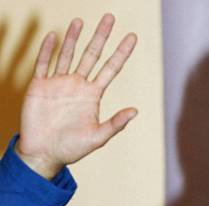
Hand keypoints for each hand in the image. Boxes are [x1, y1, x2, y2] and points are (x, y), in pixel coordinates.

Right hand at [15, 14, 137, 178]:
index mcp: (92, 96)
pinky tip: (54, 36)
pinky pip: (44, 64)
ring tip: (80, 21)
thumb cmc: (71, 149)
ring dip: (73, 38)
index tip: (132, 37)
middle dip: (100, 37)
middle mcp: (77, 86)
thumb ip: (115, 124)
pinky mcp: (40, 86)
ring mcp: (58, 84)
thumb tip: (136, 111)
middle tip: (110, 17)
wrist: (44, 154)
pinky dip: (48, 50)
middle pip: (91, 55)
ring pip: (67, 55)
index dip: (121, 53)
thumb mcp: (97, 138)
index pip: (110, 69)